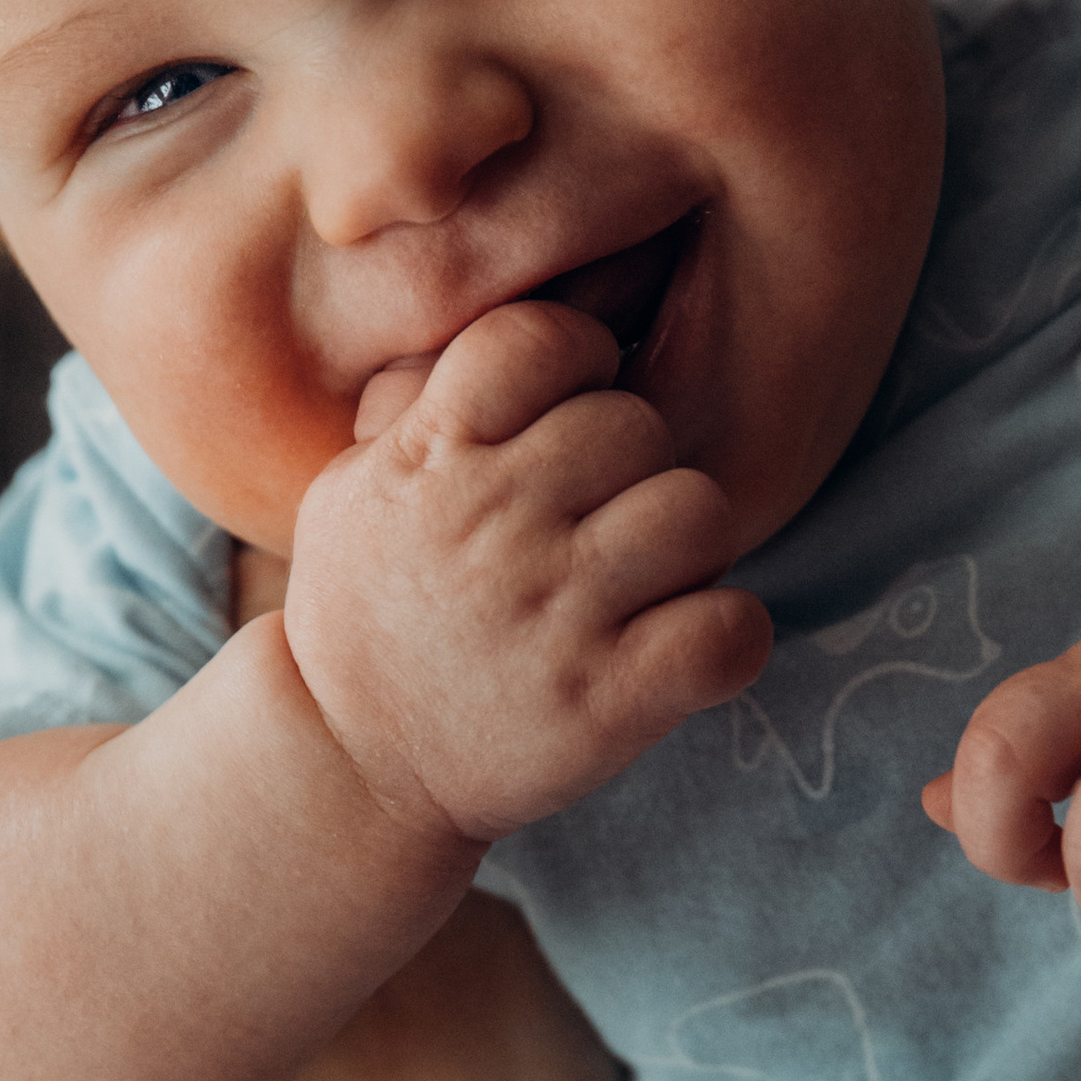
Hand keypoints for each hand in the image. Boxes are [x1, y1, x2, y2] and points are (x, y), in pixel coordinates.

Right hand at [282, 301, 770, 844]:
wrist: (348, 768)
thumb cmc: (365, 613)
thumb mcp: (353, 488)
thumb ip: (425, 401)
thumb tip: (505, 313)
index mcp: (428, 459)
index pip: (541, 340)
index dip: (576, 360)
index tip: (567, 414)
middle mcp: (492, 525)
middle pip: (636, 424)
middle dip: (635, 467)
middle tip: (606, 521)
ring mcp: (554, 615)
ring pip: (699, 512)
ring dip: (687, 548)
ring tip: (645, 584)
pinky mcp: (606, 704)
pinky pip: (732, 628)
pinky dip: (726, 638)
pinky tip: (682, 649)